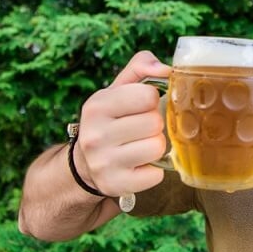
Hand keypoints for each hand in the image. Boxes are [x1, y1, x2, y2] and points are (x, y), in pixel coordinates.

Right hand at [75, 51, 170, 196]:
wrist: (86, 163)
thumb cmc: (112, 119)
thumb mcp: (118, 88)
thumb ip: (142, 66)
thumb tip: (166, 69)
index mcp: (97, 106)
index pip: (148, 95)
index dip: (151, 100)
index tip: (142, 106)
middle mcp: (95, 135)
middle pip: (155, 122)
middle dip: (154, 124)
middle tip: (141, 128)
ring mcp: (103, 163)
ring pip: (157, 147)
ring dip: (156, 146)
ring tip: (141, 145)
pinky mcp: (115, 185)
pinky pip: (156, 175)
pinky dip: (153, 170)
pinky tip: (140, 165)